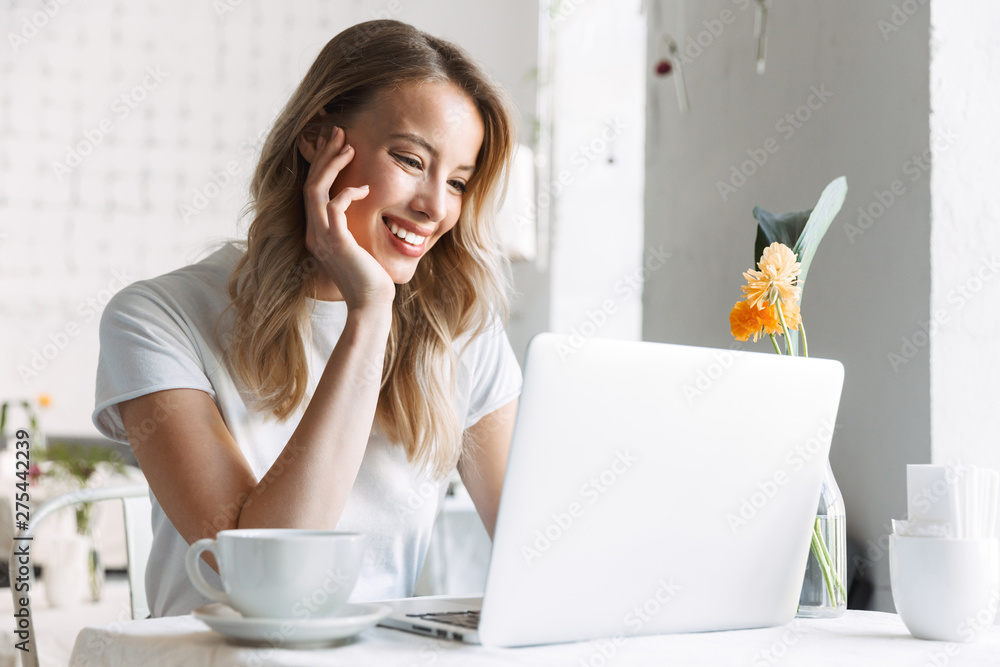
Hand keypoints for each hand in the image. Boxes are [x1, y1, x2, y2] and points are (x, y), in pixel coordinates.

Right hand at [300, 126, 395, 310]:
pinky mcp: (336, 242)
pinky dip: (348, 192)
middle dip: (323, 156)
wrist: (371, 306)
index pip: (312, 192)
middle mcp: (313, 234)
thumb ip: (355, 230)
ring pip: (315, 190)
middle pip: (310, 184)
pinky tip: (365, 188)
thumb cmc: (371, 280)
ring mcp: (322, 238)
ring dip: (331, 165)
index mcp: (316, 234)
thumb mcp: (360, 248)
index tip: (333, 145)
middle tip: (338, 132)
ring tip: (348, 146)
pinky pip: (334, 206)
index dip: (320, 166)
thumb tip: (369, 209)